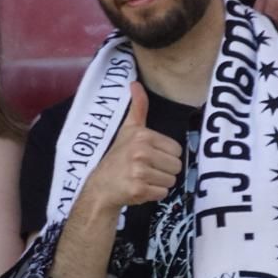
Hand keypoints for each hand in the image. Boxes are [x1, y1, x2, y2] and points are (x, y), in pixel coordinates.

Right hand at [83, 83, 182, 212]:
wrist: (101, 186)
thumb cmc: (117, 157)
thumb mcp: (128, 130)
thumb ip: (138, 108)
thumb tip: (135, 83)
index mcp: (142, 136)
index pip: (176, 149)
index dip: (165, 155)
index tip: (150, 157)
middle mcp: (141, 152)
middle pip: (176, 166)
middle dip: (164, 170)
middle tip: (147, 169)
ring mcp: (139, 172)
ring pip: (171, 180)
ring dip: (160, 183)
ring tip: (143, 179)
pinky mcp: (139, 190)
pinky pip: (163, 193)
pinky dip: (154, 194)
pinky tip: (141, 188)